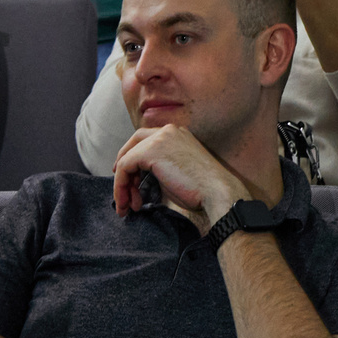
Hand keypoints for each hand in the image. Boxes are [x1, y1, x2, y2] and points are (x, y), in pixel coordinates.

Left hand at [112, 122, 248, 225]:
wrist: (217, 192)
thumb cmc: (202, 190)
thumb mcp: (177, 172)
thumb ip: (160, 168)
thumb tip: (139, 179)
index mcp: (177, 134)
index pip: (147, 140)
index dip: (133, 157)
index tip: (130, 179)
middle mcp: (168, 131)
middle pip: (134, 143)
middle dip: (123, 166)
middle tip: (121, 191)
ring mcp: (159, 138)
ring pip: (127, 158)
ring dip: (122, 184)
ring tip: (126, 206)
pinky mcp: (151, 151)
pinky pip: (124, 166)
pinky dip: (120, 185)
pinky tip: (125, 201)